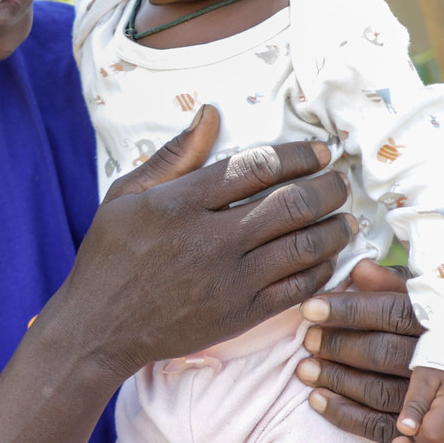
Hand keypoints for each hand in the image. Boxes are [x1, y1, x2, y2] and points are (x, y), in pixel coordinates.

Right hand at [50, 105, 355, 380]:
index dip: (299, 154)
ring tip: (345, 218)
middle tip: (339, 182)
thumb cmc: (109, 257)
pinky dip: (320, 270)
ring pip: (303, 246)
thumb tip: (210, 114)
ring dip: (334, 229)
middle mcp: (210, 239)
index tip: (320, 152)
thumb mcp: (125, 196)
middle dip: (327, 188)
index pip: (258, 166)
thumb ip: (173, 156)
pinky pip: (296, 288)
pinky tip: (326, 258)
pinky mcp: (239, 315)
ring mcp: (228, 281)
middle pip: (291, 204)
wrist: (98, 329)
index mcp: (181, 203)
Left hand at [294, 260, 443, 442]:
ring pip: (378, 391)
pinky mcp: (419, 431)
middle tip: (308, 339)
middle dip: (339, 346)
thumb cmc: (441, 330)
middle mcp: (438, 362)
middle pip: (383, 353)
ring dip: (337, 380)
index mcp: (440, 323)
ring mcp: (430, 401)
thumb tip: (359, 268)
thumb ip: (393, 284)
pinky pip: (378, 426)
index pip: (390, 312)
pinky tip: (316, 399)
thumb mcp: (425, 299)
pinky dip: (344, 415)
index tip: (309, 308)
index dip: (348, 310)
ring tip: (304, 369)